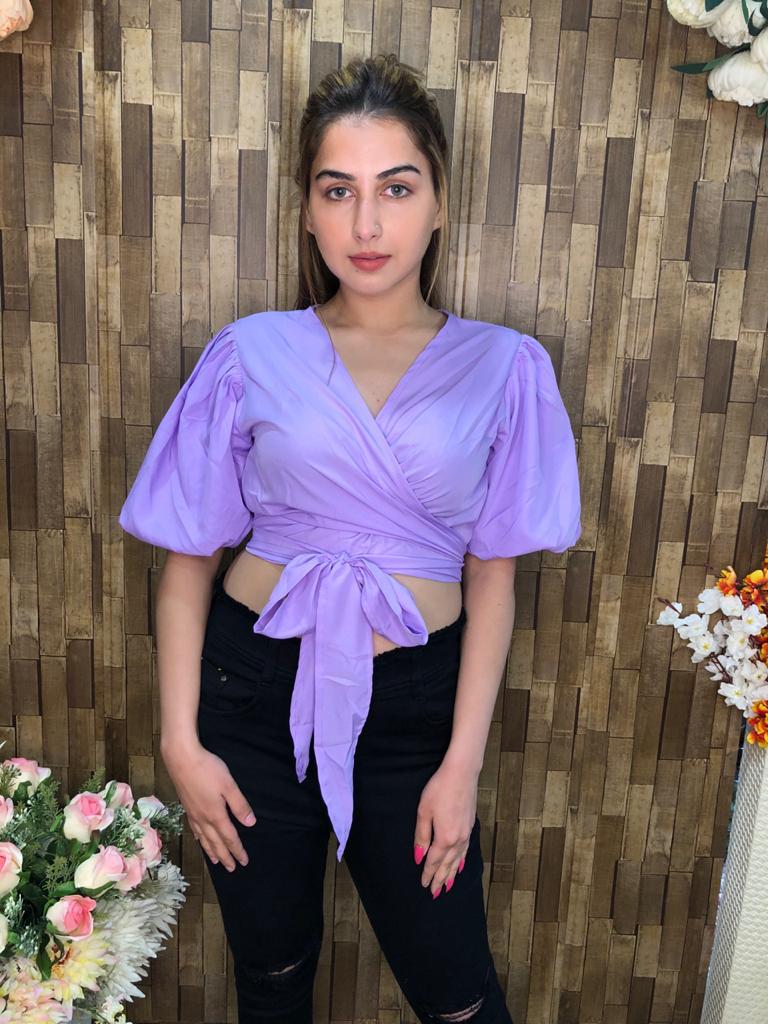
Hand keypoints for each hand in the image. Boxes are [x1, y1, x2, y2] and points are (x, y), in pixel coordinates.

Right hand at [161, 737, 256, 871]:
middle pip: (216, 843)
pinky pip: (195, 830)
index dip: (237, 850)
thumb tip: (250, 824)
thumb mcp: (229, 785)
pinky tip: (200, 839)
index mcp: (216, 814)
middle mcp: (203, 819)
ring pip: (204, 839)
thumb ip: (239, 805)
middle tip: (232, 869)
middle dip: (225, 856)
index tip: (244, 861)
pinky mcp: (186, 807)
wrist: (181, 759)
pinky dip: (200, 839)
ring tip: (217, 862)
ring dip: (212, 852)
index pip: (229, 837)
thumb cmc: (208, 769)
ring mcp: (193, 814)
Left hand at [413, 759, 477, 897]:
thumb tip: (418, 857)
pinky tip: (460, 864)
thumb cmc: (439, 790)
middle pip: (448, 865)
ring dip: (452, 874)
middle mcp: (458, 839)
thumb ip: (422, 837)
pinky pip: (466, 850)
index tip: (424, 885)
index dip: (428, 873)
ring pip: (458, 859)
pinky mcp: (470, 826)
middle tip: (435, 893)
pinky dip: (462, 860)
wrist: (461, 773)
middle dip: (440, 879)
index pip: (435, 861)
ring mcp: (466, 833)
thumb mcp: (424, 812)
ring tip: (447, 886)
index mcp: (445, 838)